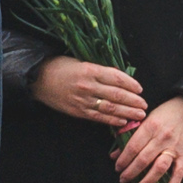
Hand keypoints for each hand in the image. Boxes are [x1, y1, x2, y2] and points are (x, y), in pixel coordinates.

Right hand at [30, 57, 148, 127]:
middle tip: (144, 105)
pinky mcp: (78, 111)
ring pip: (110, 108)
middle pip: (117, 95)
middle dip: (133, 101)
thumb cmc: (60, 67)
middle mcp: (88, 85)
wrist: (38, 79)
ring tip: (139, 115)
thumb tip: (120, 77)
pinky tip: (122, 122)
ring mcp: (83, 100)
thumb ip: (100, 70)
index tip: (140, 90)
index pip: (117, 78)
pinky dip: (112, 120)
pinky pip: (99, 117)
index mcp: (90, 70)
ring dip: (127, 112)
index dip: (131, 84)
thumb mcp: (81, 61)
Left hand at [115, 94, 182, 182]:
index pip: (133, 147)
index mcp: (150, 126)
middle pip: (143, 160)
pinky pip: (179, 172)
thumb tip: (115, 153)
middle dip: (130, 172)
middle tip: (122, 179)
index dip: (123, 159)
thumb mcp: (147, 118)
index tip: (117, 167)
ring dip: (147, 181)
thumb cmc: (167, 112)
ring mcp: (174, 147)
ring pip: (159, 168)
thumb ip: (131, 135)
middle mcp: (162, 138)